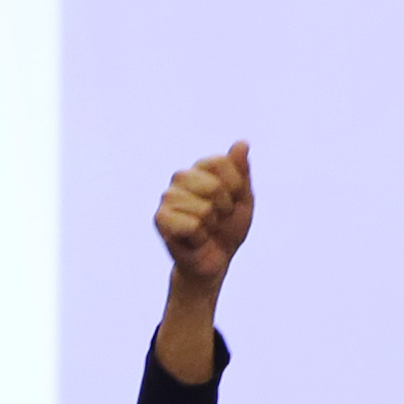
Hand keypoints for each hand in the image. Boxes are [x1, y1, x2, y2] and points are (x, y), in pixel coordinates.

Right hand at [153, 142, 252, 289]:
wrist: (214, 262)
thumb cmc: (228, 230)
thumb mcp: (244, 199)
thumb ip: (242, 172)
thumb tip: (242, 142)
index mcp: (201, 167)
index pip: (222, 163)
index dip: (235, 187)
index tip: (232, 202)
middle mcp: (181, 177)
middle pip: (214, 186)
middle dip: (224, 208)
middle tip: (217, 219)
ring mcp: (168, 197)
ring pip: (204, 210)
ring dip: (211, 226)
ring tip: (205, 230)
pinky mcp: (160, 219)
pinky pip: (192, 226)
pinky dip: (200, 238)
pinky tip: (194, 240)